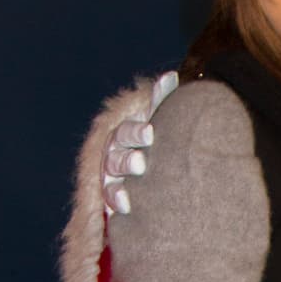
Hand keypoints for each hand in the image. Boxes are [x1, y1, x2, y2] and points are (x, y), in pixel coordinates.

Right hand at [101, 70, 177, 218]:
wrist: (154, 184)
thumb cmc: (155, 146)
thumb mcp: (157, 123)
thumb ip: (161, 101)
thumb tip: (170, 76)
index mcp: (127, 133)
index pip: (128, 129)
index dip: (137, 130)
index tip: (151, 133)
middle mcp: (115, 152)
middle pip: (117, 149)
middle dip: (128, 154)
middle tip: (142, 159)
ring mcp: (111, 176)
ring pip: (111, 172)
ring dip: (122, 174)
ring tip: (137, 174)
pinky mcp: (111, 199)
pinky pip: (109, 199)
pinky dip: (116, 200)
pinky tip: (127, 206)